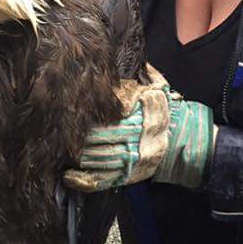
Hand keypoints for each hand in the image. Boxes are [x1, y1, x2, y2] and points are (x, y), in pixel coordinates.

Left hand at [63, 66, 215, 192]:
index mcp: (141, 116)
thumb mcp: (158, 89)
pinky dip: (85, 180)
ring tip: (61, 152)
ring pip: (101, 160)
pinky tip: (69, 177)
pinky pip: (104, 180)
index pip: (113, 117)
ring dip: (80, 157)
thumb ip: (148, 76)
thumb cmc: (164, 112)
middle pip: (104, 138)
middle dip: (82, 137)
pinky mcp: (129, 175)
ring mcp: (132, 159)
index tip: (73, 112)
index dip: (92, 117)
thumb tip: (141, 62)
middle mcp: (137, 139)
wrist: (183, 140)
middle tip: (59, 133)